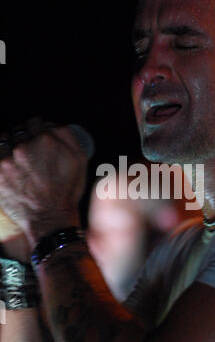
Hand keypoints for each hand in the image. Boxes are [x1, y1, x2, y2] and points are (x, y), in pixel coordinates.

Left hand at [0, 119, 87, 245]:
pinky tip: (10, 168)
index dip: (39, 130)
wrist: (49, 219)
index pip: (35, 122)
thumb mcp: (79, 160)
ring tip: (17, 160)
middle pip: (19, 130)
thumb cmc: (66, 192)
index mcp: (46, 140)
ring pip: (4, 140)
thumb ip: (67, 135)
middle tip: (30, 154)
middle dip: (24, 138)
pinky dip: (2, 159)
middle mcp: (23, 146)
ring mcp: (7, 159)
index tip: (39, 139)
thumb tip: (53, 124)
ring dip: (9, 146)